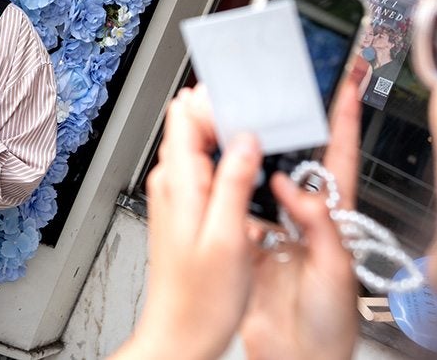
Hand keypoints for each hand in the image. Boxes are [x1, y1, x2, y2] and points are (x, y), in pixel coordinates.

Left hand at [115, 86, 261, 359]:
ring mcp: (177, 195)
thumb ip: (232, 180)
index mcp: (178, 181)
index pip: (185, 112)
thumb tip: (245, 138)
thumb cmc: (201, 298)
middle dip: (228, 114)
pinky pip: (205, 168)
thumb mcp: (227, 236)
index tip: (250, 106)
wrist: (181, 334)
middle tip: (265, 121)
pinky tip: (251, 176)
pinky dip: (228, 162)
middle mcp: (172, 182)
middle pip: (194, 123)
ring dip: (230, 138)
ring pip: (201, 145)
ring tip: (264, 144)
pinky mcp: (187, 209)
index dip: (218, 102)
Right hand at [238, 73, 362, 359]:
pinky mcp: (251, 248)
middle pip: (298, 161)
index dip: (346, 119)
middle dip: (291, 126)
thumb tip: (292, 186)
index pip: (342, 157)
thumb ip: (319, 225)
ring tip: (242, 129)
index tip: (349, 84)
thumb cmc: (332, 323)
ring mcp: (278, 232)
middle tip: (280, 94)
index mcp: (336, 219)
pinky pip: (237, 213)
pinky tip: (219, 178)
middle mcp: (306, 219)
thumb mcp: (336, 269)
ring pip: (261, 183)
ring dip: (252, 159)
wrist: (301, 359)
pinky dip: (227, 195)